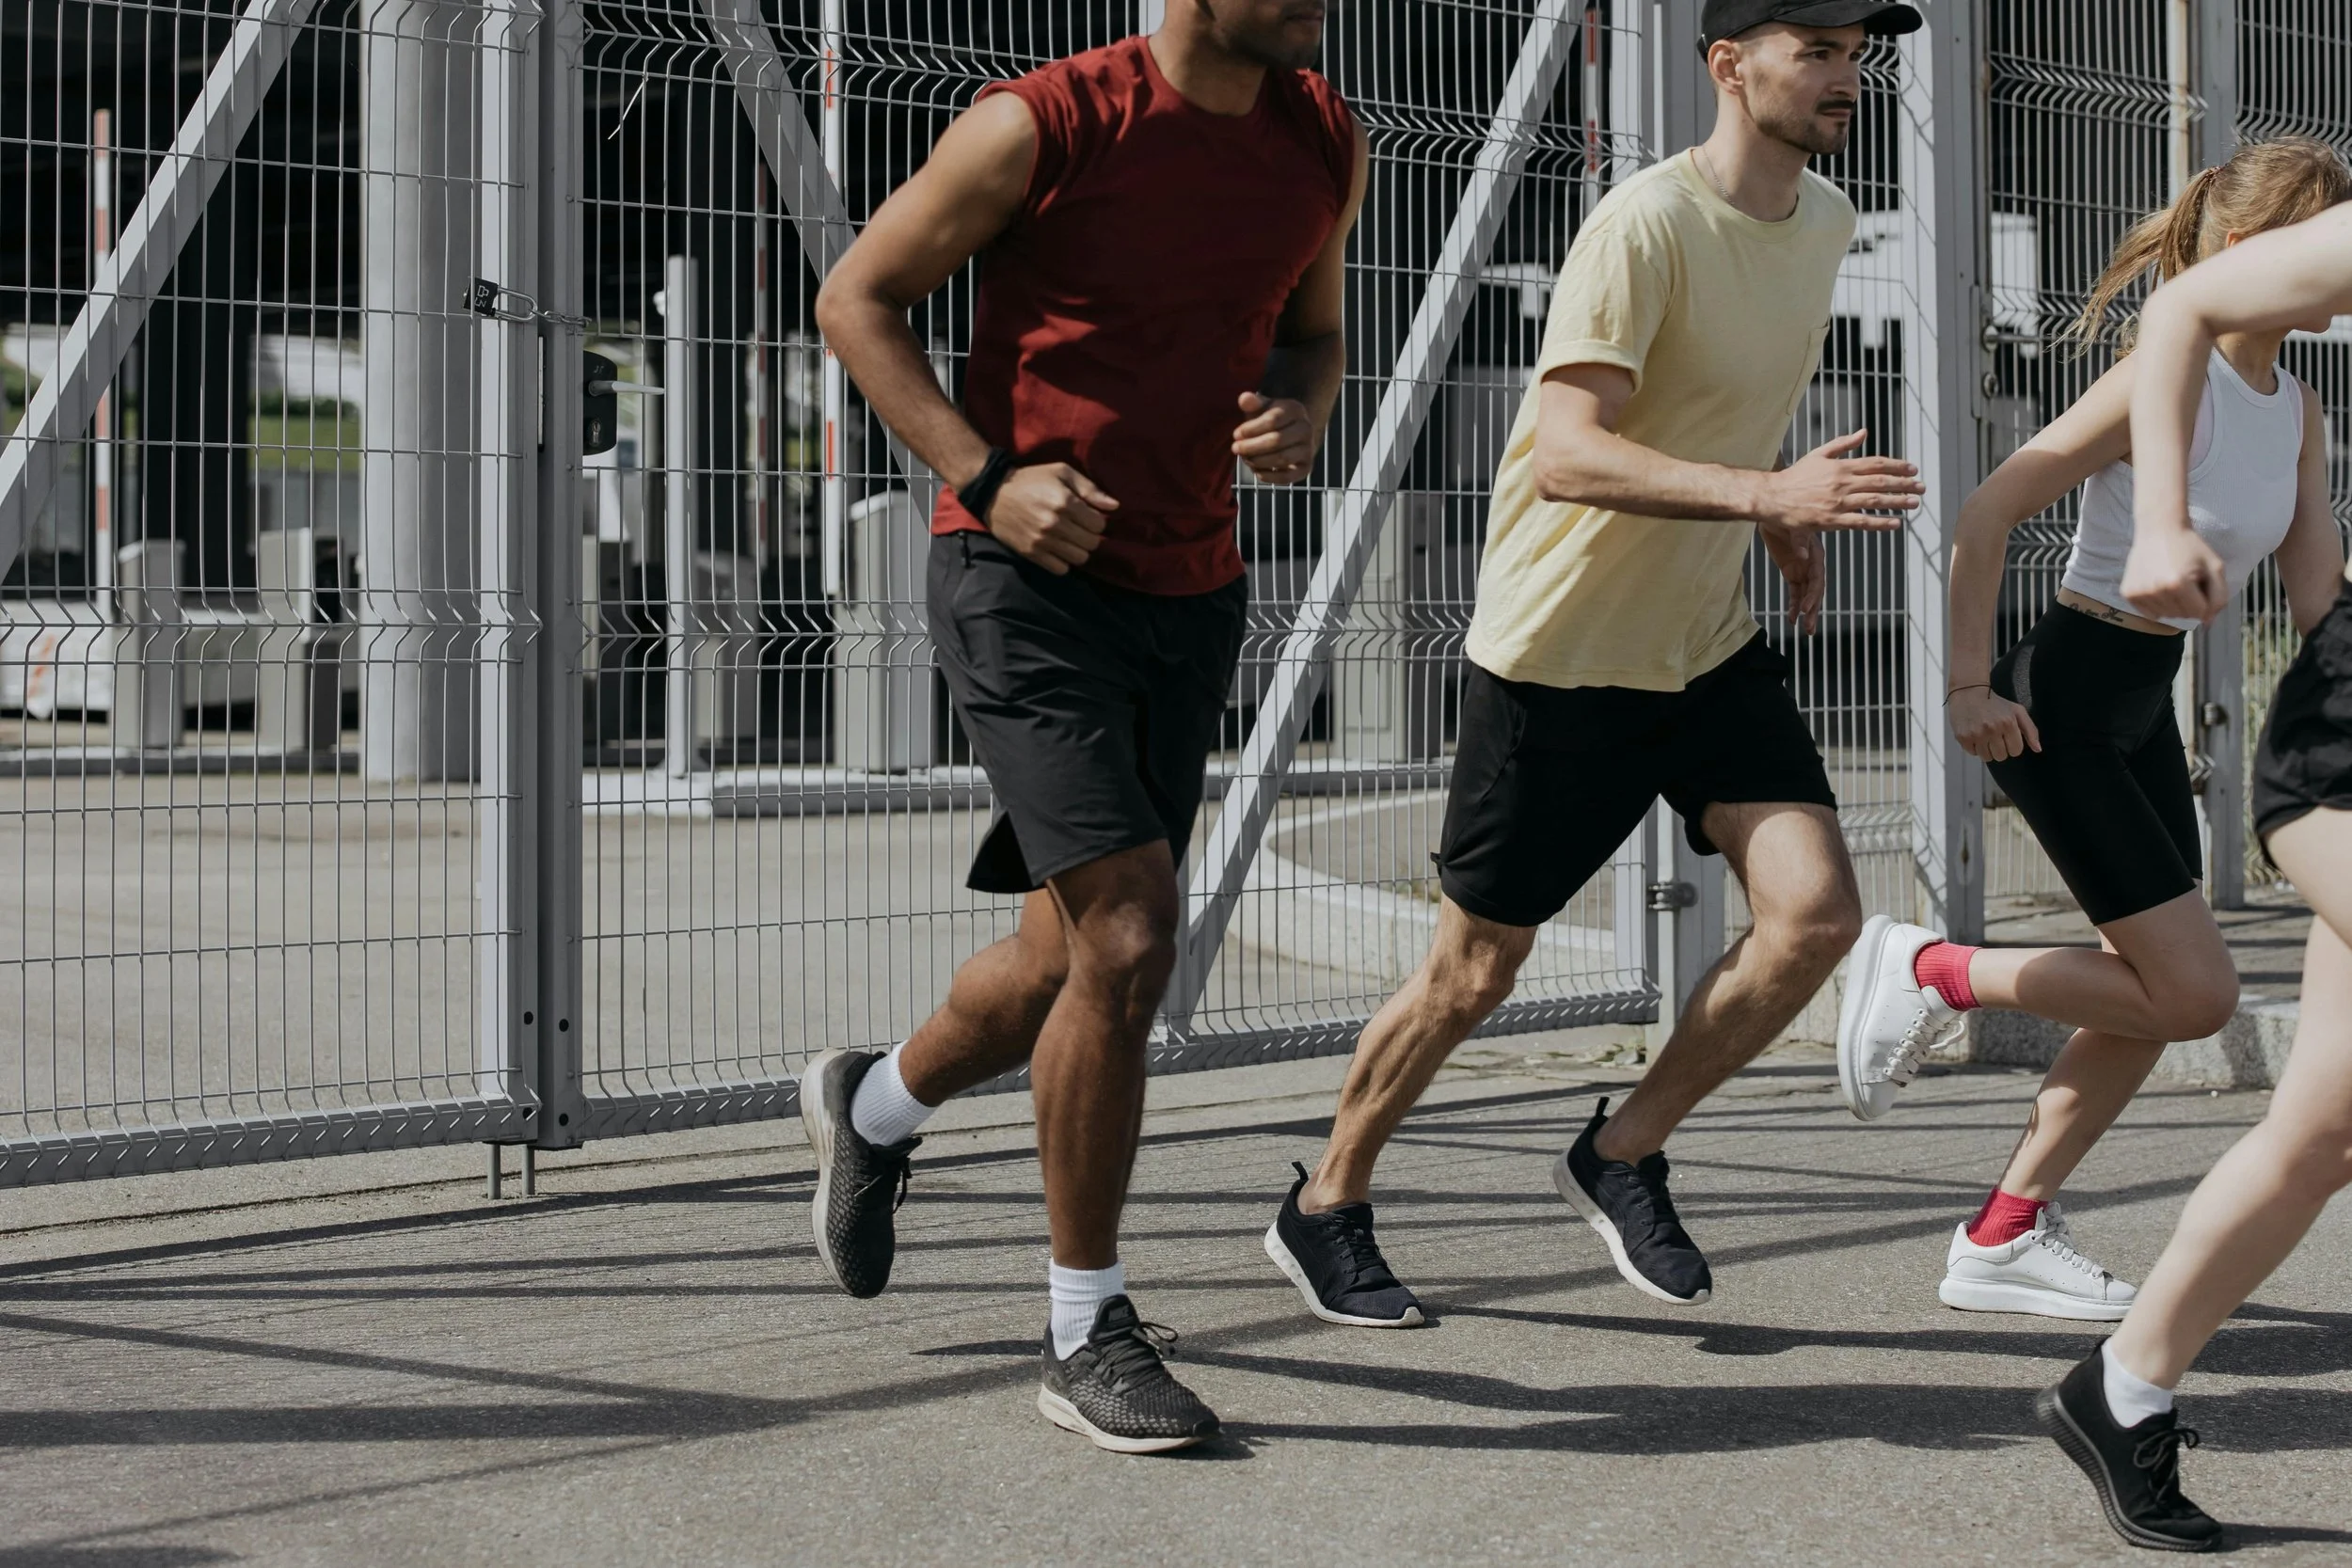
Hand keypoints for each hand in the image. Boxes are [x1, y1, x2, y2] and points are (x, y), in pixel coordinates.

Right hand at [982, 463, 1114, 574]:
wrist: (994, 492)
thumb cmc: (1031, 479)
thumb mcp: (1061, 472)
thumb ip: (1089, 489)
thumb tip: (1114, 507)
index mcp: (1065, 502)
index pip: (1099, 525)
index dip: (1097, 521)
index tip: (1087, 516)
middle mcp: (1055, 524)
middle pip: (1092, 543)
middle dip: (1090, 536)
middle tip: (1079, 528)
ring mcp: (1042, 541)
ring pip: (1079, 558)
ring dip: (1079, 550)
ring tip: (1070, 539)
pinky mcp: (1031, 553)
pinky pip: (1061, 569)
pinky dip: (1064, 562)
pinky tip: (1058, 549)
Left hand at [1232, 391, 1316, 483]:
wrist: (1290, 434)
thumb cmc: (1270, 420)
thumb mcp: (1261, 408)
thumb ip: (1252, 403)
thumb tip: (1244, 398)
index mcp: (1295, 410)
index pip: (1272, 420)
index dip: (1251, 429)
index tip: (1236, 434)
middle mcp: (1306, 429)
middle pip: (1277, 440)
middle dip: (1252, 447)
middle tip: (1235, 448)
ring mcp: (1308, 449)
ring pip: (1281, 459)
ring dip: (1258, 461)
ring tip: (1245, 458)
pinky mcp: (1306, 468)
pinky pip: (1286, 477)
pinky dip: (1268, 476)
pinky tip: (1255, 470)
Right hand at [1754, 430, 1921, 530]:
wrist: (1772, 497)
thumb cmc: (1794, 476)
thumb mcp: (1818, 454)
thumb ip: (1843, 444)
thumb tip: (1864, 432)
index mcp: (1841, 466)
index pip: (1877, 464)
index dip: (1898, 466)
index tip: (1913, 469)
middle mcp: (1843, 483)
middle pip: (1881, 482)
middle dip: (1905, 484)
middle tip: (1921, 487)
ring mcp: (1838, 502)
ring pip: (1875, 501)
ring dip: (1898, 502)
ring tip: (1914, 503)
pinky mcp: (1832, 520)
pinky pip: (1862, 522)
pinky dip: (1880, 522)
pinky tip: (1896, 523)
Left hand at [1759, 518, 1826, 633]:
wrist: (1773, 512)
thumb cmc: (1786, 516)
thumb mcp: (1794, 526)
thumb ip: (1800, 541)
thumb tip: (1803, 556)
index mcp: (1817, 554)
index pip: (1817, 579)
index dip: (1813, 594)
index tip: (1806, 608)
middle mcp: (1812, 565)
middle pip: (1815, 591)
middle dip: (1813, 610)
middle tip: (1810, 628)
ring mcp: (1802, 570)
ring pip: (1806, 595)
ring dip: (1806, 612)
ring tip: (1806, 630)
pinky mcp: (1792, 573)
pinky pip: (1795, 593)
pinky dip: (1793, 605)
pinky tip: (1791, 618)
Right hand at [1949, 687, 2039, 761]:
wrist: (1968, 693)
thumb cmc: (1995, 703)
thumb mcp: (2017, 711)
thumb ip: (2031, 730)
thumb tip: (2038, 749)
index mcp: (2008, 723)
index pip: (2016, 751)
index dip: (2012, 745)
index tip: (2006, 736)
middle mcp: (1992, 729)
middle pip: (2001, 756)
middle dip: (1999, 749)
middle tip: (1994, 736)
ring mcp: (1976, 734)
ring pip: (1987, 758)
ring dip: (1986, 749)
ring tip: (1984, 736)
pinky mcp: (1963, 737)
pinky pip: (1973, 753)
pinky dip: (1974, 747)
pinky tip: (1974, 734)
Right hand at [2121, 527, 2227, 623]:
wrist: (2159, 529)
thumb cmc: (2190, 546)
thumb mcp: (2215, 566)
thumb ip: (2219, 596)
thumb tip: (2208, 622)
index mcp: (2178, 583)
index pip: (2200, 612)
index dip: (2205, 599)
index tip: (2200, 582)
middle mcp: (2156, 590)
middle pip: (2183, 616)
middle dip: (2189, 602)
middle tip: (2185, 580)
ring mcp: (2140, 592)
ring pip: (2166, 616)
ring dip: (2173, 604)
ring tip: (2171, 581)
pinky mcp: (2128, 593)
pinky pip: (2150, 613)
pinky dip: (2157, 604)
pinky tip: (2158, 586)